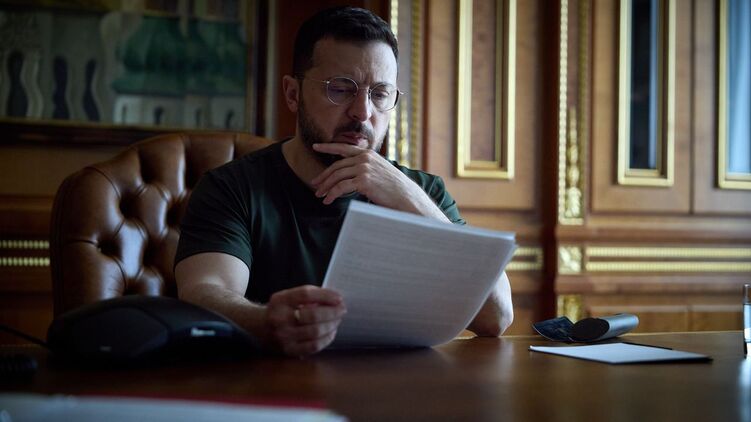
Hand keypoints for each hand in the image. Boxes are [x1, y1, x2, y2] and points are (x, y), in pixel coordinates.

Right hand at [264, 285, 346, 355]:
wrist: (258, 326)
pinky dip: (326, 339)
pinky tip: (331, 332)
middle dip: (332, 312)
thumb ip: (309, 296)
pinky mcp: (288, 350)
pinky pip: (313, 346)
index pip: (306, 294)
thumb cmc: (281, 309)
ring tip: (337, 320)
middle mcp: (279, 318)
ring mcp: (283, 336)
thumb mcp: (289, 296)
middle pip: (313, 315)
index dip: (325, 295)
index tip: (339, 298)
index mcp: (279, 300)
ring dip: (332, 325)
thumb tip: (335, 300)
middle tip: (342, 310)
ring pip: (315, 332)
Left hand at [310, 143, 435, 213]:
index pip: (343, 148)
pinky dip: (332, 194)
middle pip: (337, 166)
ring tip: (320, 195)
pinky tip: (328, 201)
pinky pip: (341, 188)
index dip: (327, 147)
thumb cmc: (394, 188)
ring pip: (337, 177)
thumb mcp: (379, 170)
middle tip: (315, 184)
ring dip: (326, 187)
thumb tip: (349, 174)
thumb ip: (365, 167)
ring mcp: (364, 168)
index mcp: (368, 154)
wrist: (406, 196)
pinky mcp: (363, 181)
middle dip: (324, 176)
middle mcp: (365, 158)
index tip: (315, 147)